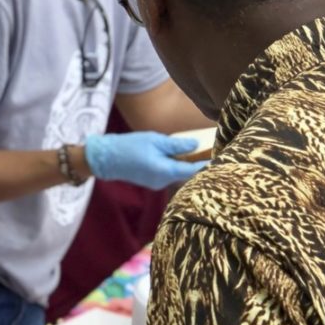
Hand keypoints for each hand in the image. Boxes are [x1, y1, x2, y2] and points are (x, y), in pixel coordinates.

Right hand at [84, 132, 204, 189]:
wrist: (106, 158)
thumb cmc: (130, 146)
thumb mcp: (155, 140)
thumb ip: (177, 145)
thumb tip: (195, 146)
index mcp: (165, 171)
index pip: (193, 170)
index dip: (206, 164)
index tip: (219, 157)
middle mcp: (163, 181)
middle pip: (187, 174)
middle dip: (197, 164)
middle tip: (210, 153)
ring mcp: (157, 184)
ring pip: (178, 175)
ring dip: (186, 165)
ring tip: (196, 153)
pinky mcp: (151, 182)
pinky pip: (169, 175)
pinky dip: (175, 167)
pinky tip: (177, 156)